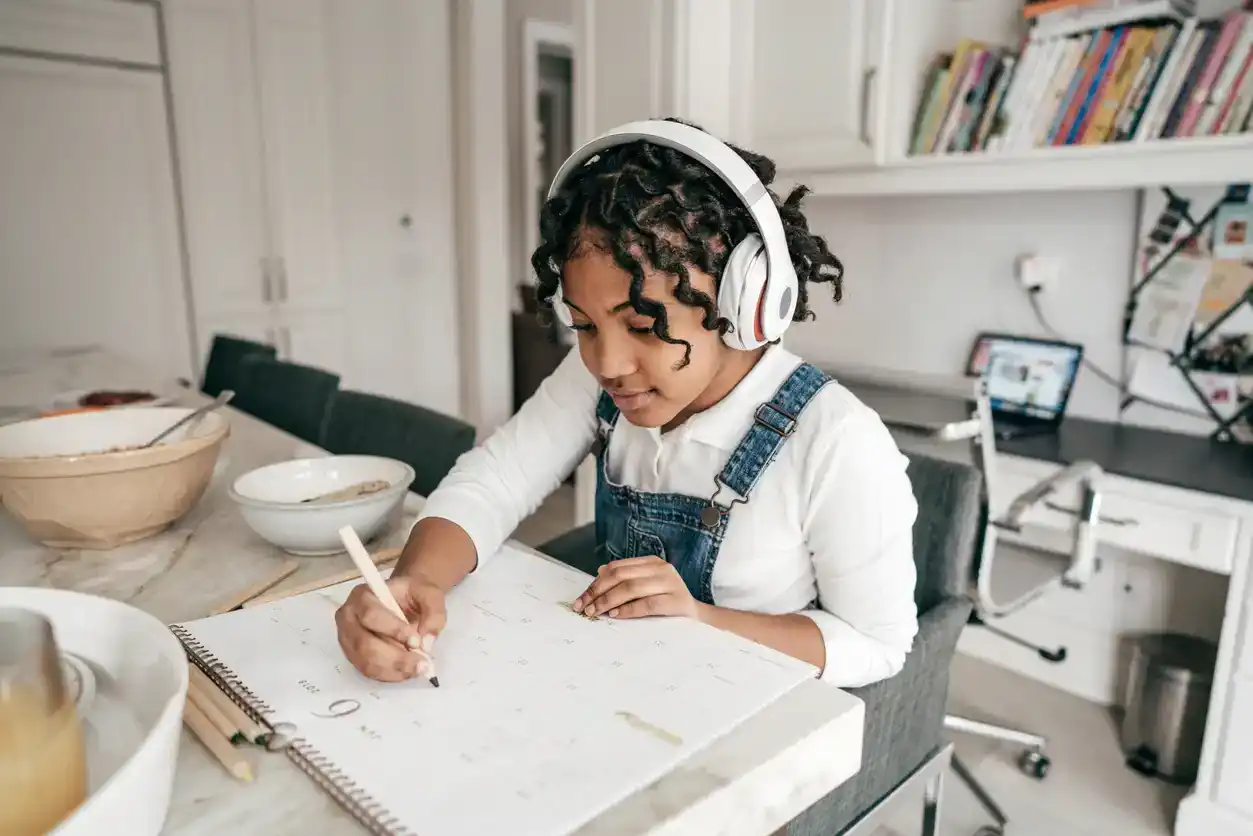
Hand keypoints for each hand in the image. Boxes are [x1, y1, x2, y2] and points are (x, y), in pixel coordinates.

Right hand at [334, 572, 446, 681]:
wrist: (406, 600)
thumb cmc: (413, 594)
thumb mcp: (430, 594)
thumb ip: (433, 614)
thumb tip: (426, 643)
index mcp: (363, 595)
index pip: (371, 615)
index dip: (393, 630)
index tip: (416, 641)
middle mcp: (349, 617)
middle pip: (364, 644)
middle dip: (395, 658)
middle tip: (421, 664)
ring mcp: (348, 638)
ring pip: (366, 661)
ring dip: (394, 670)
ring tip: (417, 669)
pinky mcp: (353, 655)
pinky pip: (368, 671)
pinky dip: (389, 675)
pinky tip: (407, 672)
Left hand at [573, 556, 699, 619]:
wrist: (699, 618)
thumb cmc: (667, 603)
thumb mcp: (647, 587)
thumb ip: (627, 579)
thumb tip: (599, 573)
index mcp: (652, 562)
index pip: (617, 568)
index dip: (596, 583)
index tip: (582, 598)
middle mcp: (661, 569)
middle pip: (620, 576)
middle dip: (597, 592)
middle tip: (583, 607)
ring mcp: (670, 584)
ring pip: (631, 588)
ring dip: (608, 601)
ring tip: (595, 612)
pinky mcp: (676, 601)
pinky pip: (646, 604)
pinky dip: (627, 610)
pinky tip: (614, 615)